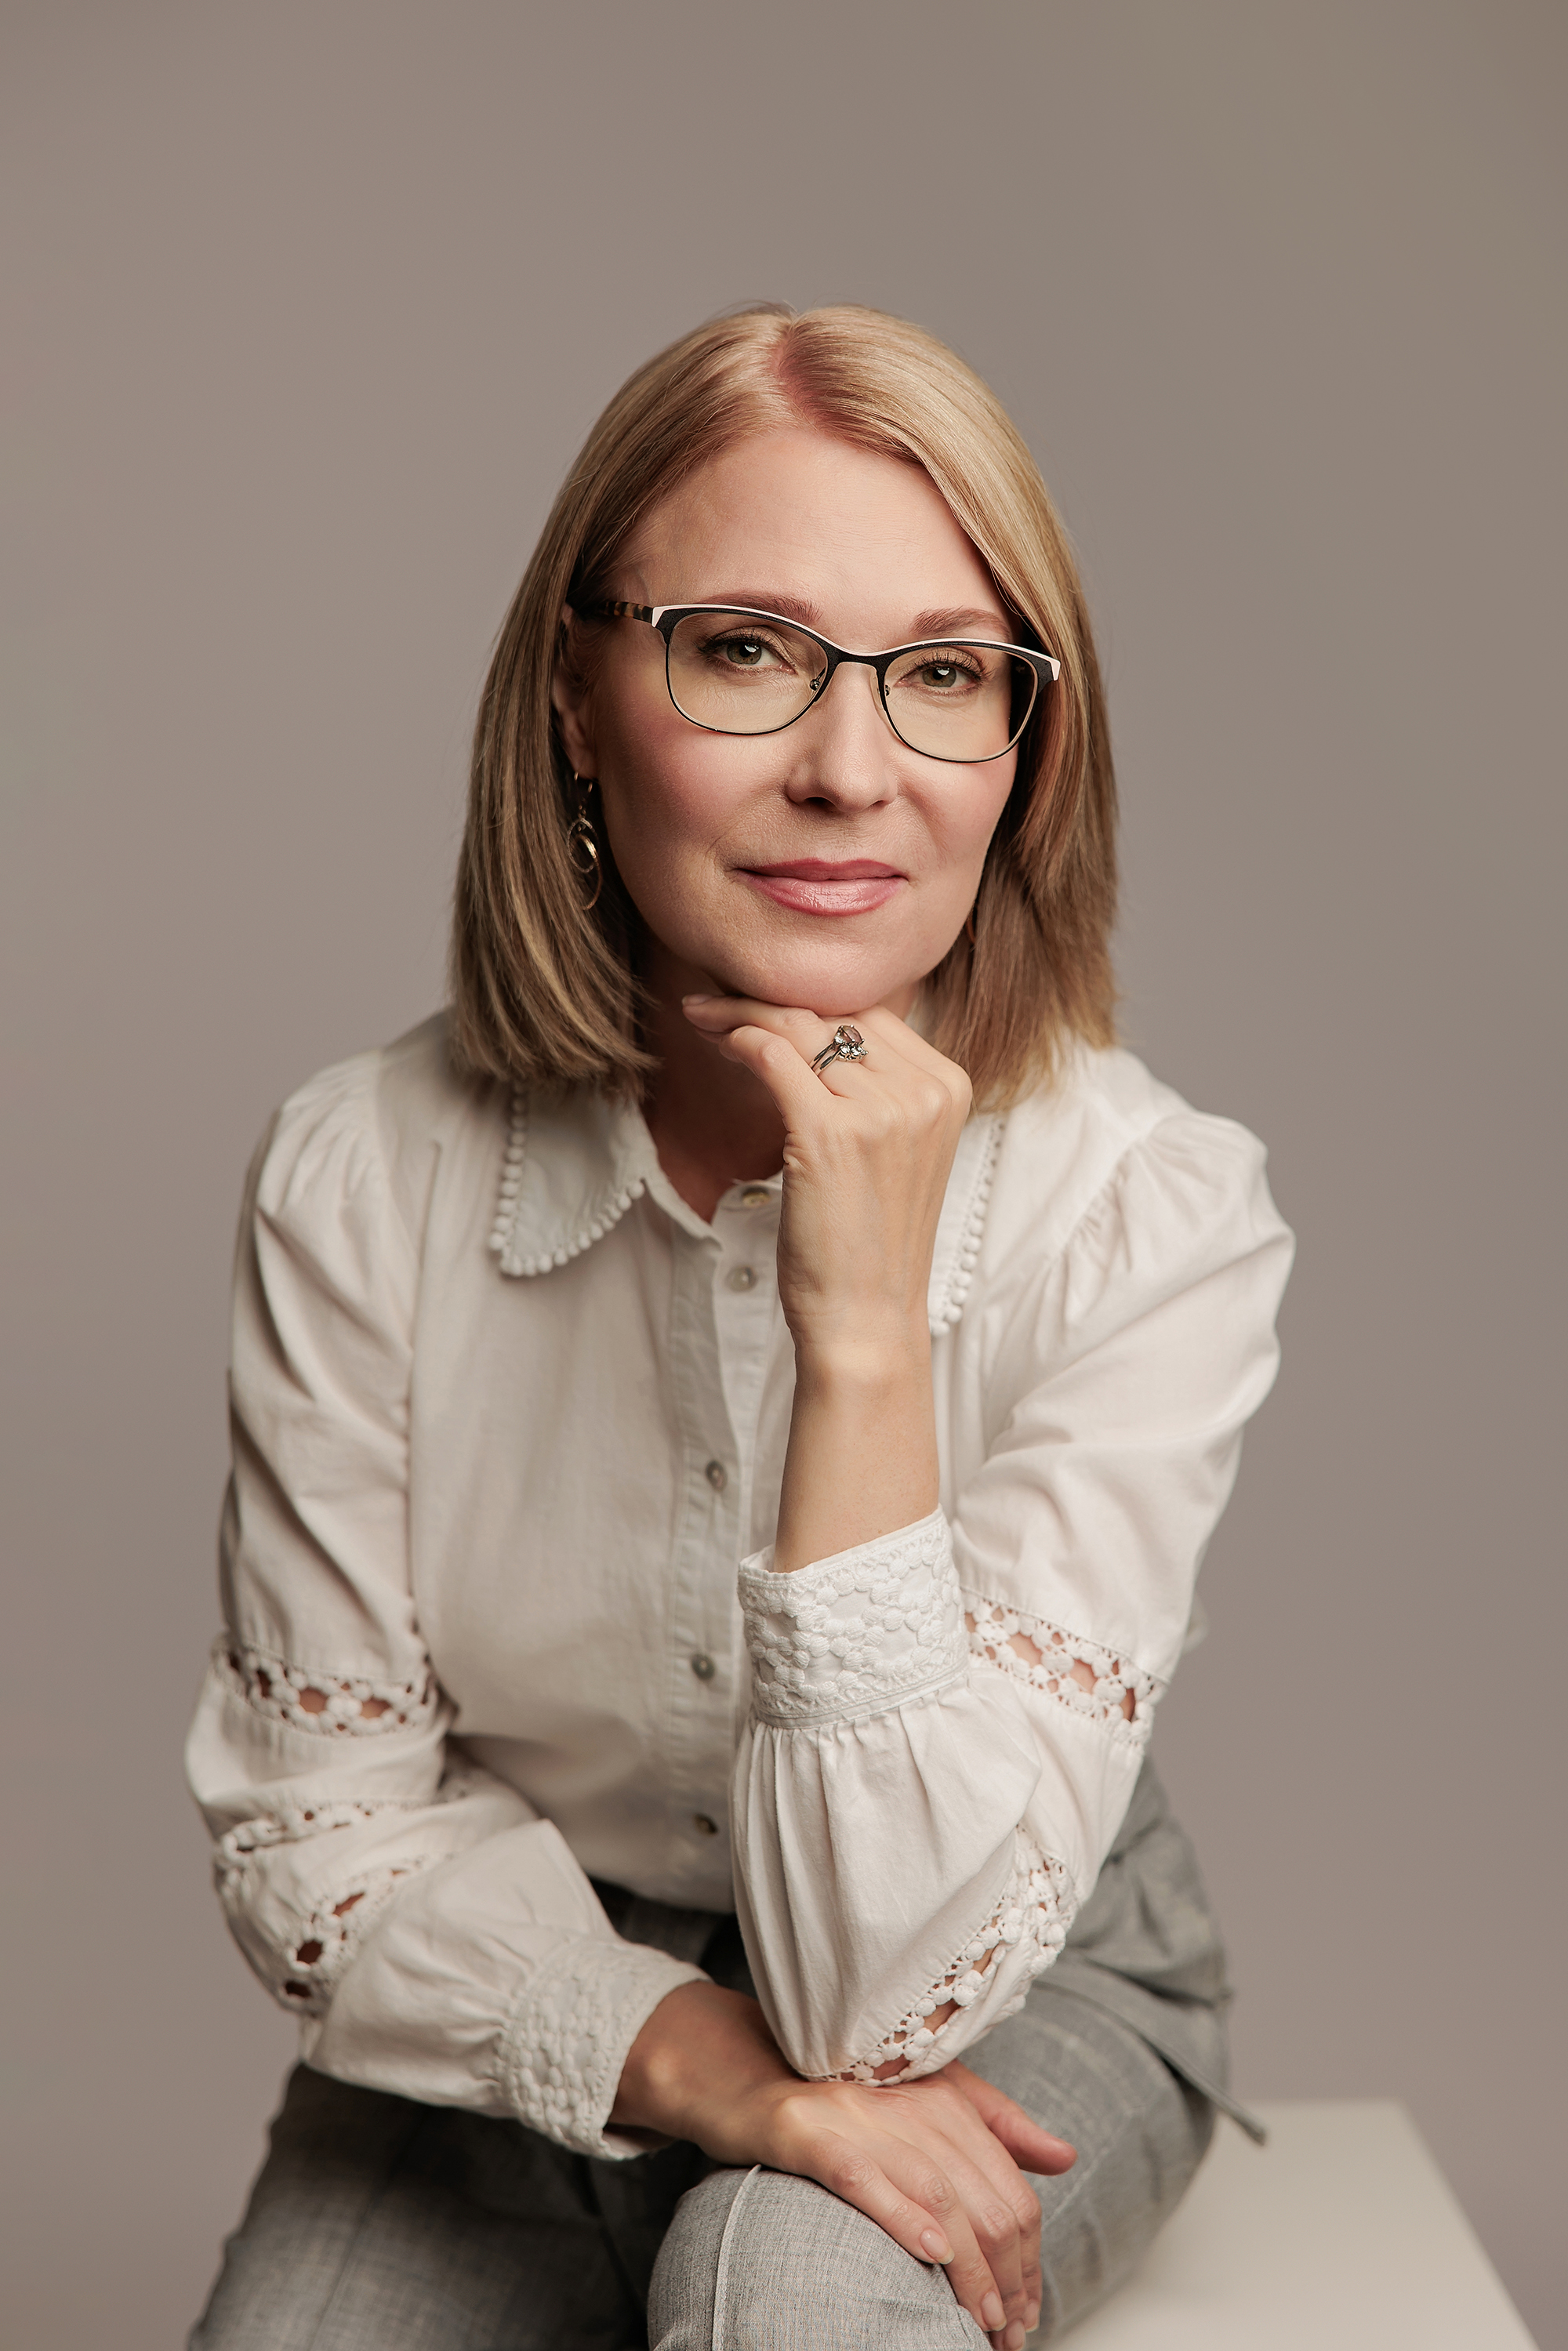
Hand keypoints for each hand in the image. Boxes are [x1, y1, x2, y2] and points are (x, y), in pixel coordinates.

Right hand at [612, 1981, 1075, 2349]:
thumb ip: (995, 2125)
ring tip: (984, 2321)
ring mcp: (856, 2115)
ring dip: (969, 2269)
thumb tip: (1065, 2158)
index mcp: (944, 2095)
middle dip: (1007, 2278)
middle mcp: (908, 2101)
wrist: (741, 2072)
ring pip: (937, 2194)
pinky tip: (931, 2252)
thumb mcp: (925, 2099)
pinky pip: (862, 2175)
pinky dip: (901, 2215)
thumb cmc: (837, 2097)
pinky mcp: (805, 2130)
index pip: (1010, 2187)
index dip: (1029, 2256)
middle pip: (983, 2198)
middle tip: (1011, 2331)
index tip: (1030, 2306)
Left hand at [682, 997, 970, 1570]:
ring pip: (800, 1028)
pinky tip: (715, 1041)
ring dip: (741, 1016)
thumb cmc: (865, 1245)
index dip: (811, 1003)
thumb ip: (874, 1091)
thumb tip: (810, 1035)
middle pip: (836, 1013)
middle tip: (712, 1001)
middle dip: (767, 999)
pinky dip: (739, 1039)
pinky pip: (775, 1055)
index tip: (758, 1004)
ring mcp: (882, 1109)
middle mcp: (925, 1091)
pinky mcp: (831, 1131)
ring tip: (702, 1018)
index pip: (873, 1016)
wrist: (865, 1322)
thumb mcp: (891, 1153)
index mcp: (949, 1089)